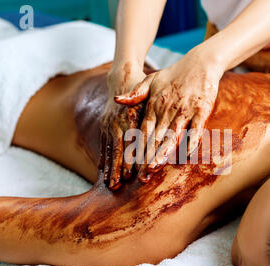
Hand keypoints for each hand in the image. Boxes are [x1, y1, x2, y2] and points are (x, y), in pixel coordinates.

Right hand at [100, 62, 145, 189]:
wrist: (122, 76)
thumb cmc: (144, 88)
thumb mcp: (151, 96)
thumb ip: (155, 111)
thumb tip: (167, 130)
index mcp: (130, 116)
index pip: (131, 142)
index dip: (130, 159)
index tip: (130, 175)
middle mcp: (116, 121)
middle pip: (118, 149)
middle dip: (118, 168)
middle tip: (118, 185)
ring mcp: (108, 124)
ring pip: (109, 150)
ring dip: (110, 168)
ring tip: (110, 185)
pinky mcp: (104, 126)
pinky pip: (103, 145)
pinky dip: (103, 159)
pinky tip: (102, 173)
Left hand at [115, 50, 223, 181]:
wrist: (200, 63)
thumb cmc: (174, 75)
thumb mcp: (151, 80)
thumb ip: (135, 94)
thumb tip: (116, 100)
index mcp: (154, 105)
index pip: (143, 130)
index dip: (137, 148)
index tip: (130, 164)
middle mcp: (168, 109)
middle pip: (156, 137)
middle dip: (147, 157)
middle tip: (141, 175)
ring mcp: (185, 110)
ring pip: (173, 135)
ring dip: (164, 152)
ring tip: (155, 167)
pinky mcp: (202, 109)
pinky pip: (197, 128)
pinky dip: (192, 140)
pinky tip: (187, 153)